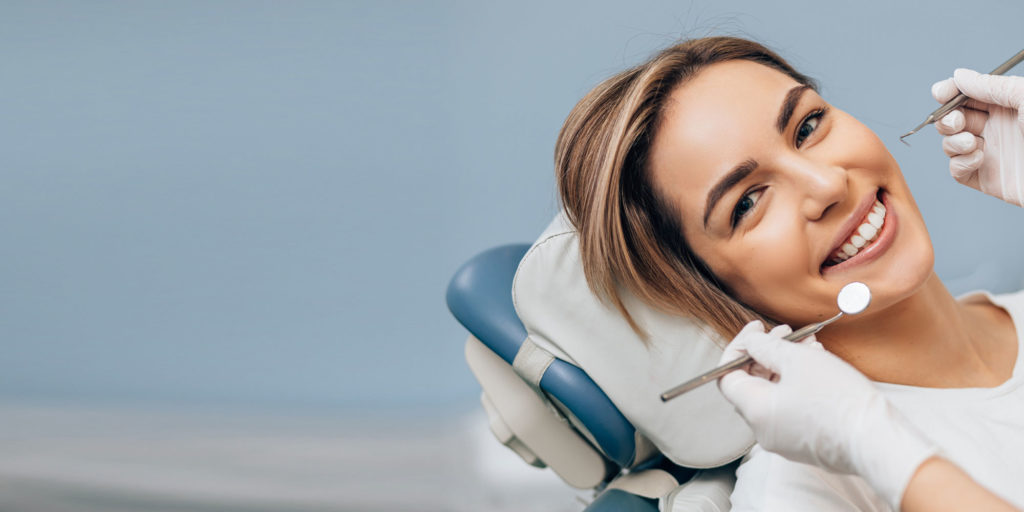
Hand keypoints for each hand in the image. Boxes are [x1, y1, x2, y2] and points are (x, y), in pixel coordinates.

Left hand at [717, 321, 938, 509]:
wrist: (879, 441)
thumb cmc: (838, 400)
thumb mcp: (798, 360)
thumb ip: (766, 347)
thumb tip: (750, 342)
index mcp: (754, 410)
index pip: (726, 376)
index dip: (738, 348)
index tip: (756, 329)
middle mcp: (763, 430)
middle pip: (752, 384)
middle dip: (767, 353)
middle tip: (786, 333)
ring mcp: (784, 439)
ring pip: (775, 394)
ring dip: (786, 366)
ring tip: (810, 345)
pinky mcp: (805, 443)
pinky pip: (792, 409)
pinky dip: (798, 385)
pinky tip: (819, 366)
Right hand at [932, 69, 1023, 205]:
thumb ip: (991, 85)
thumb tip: (959, 76)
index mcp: (1007, 105)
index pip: (968, 95)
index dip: (950, 92)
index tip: (941, 93)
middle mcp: (997, 128)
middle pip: (953, 118)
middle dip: (947, 118)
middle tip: (957, 122)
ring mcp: (990, 153)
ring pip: (950, 144)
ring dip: (952, 141)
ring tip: (971, 143)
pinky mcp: (986, 178)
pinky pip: (957, 170)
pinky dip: (959, 163)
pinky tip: (978, 159)